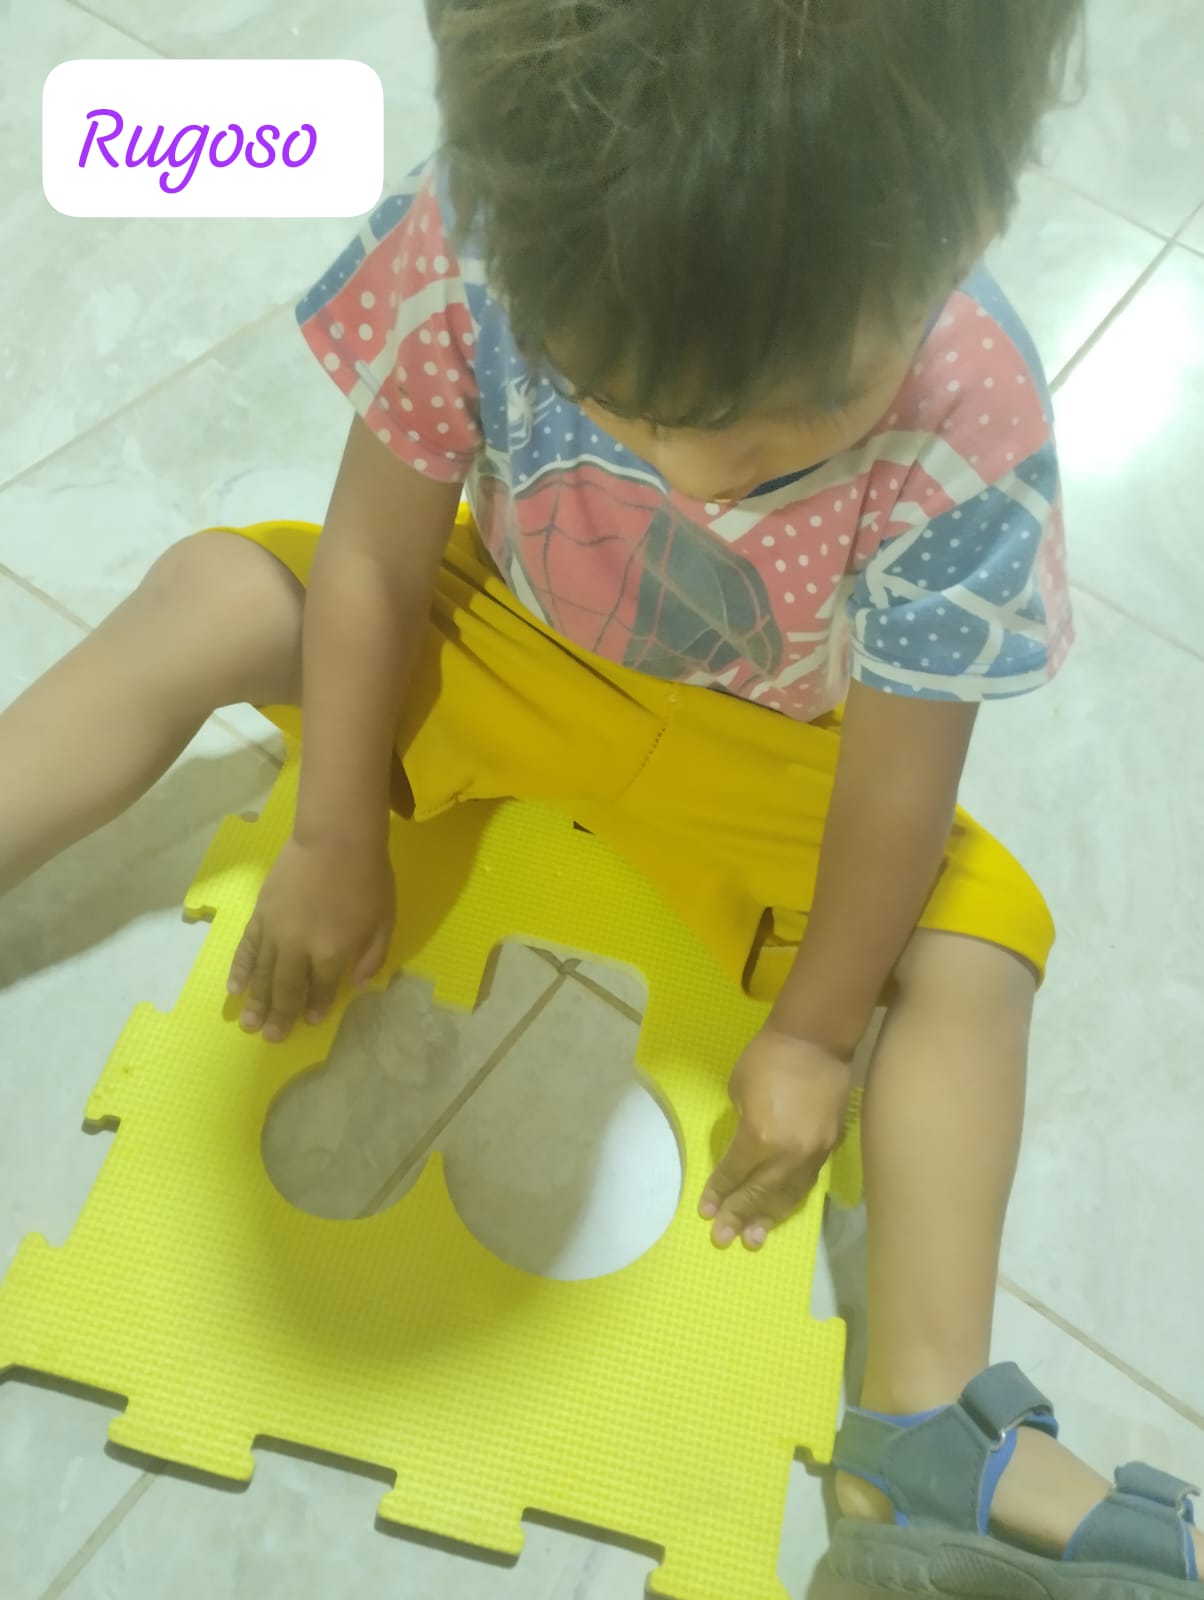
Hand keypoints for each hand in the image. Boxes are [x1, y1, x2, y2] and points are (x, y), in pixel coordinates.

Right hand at [227, 834, 394, 1041]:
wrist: (335, 837)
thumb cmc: (368, 877)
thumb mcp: (384, 920)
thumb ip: (373, 957)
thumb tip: (356, 986)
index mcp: (332, 952)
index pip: (320, 988)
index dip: (315, 1007)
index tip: (309, 1023)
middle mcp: (298, 948)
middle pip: (286, 989)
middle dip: (280, 1016)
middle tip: (270, 1038)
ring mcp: (274, 932)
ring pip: (261, 975)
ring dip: (255, 1003)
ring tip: (248, 1025)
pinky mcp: (259, 914)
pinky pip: (246, 949)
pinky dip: (239, 971)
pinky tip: (234, 990)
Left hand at [700, 1028, 852, 1249]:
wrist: (815, 1040)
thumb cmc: (767, 1058)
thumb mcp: (738, 1091)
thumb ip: (741, 1126)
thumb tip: (745, 1147)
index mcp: (759, 1138)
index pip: (735, 1173)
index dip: (719, 1192)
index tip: (706, 1211)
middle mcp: (788, 1155)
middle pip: (760, 1193)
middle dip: (739, 1216)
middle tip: (723, 1239)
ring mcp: (814, 1153)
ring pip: (789, 1195)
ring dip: (769, 1217)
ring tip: (754, 1238)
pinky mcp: (830, 1146)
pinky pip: (807, 1181)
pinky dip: (792, 1197)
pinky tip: (782, 1208)